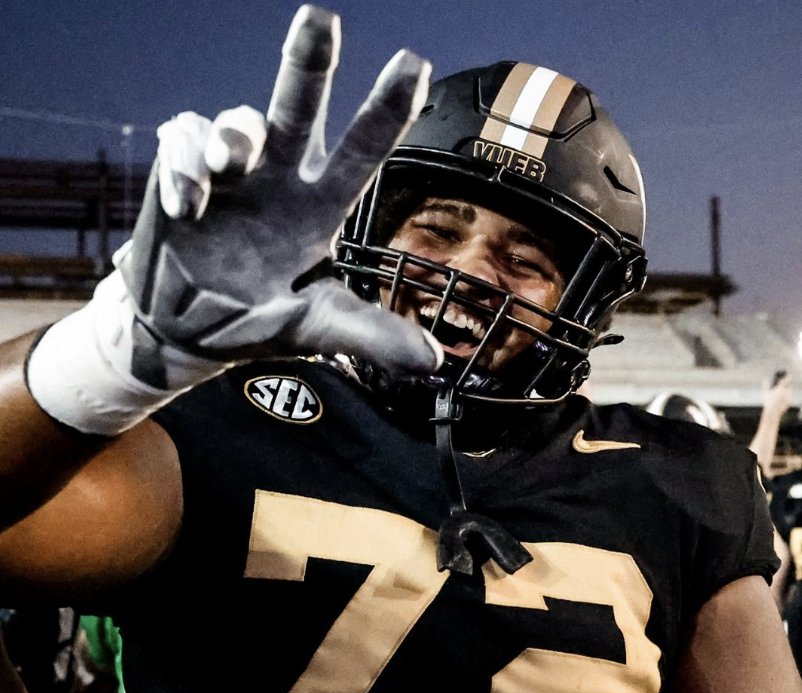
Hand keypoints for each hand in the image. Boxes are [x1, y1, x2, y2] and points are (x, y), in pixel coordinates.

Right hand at [116, 4, 439, 388]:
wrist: (188, 330)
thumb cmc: (258, 320)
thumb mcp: (318, 328)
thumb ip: (371, 335)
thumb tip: (434, 361)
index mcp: (317, 209)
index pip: (359, 154)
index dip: (385, 112)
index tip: (412, 66)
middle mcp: (278, 181)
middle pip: (297, 111)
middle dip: (308, 66)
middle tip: (321, 19)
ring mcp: (229, 177)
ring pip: (236, 121)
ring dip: (233, 133)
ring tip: (230, 162)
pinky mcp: (180, 176)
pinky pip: (180, 146)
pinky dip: (182, 167)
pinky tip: (185, 207)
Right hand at [763, 372, 792, 420]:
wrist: (773, 412)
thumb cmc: (768, 402)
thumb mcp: (765, 393)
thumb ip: (766, 385)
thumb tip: (765, 379)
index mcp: (780, 388)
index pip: (786, 380)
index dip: (788, 377)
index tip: (789, 375)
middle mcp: (786, 392)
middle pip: (788, 386)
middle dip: (786, 386)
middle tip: (782, 387)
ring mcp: (788, 397)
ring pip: (789, 392)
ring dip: (787, 391)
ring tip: (781, 395)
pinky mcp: (789, 402)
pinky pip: (789, 397)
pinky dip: (787, 397)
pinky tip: (781, 400)